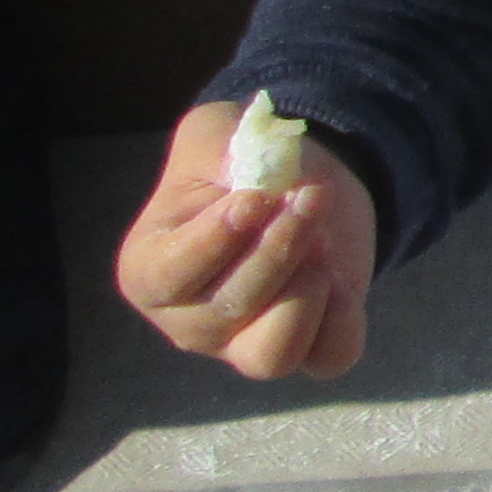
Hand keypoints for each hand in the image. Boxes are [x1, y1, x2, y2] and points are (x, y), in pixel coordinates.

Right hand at [117, 104, 376, 380]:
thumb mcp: (216, 133)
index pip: (171, 276)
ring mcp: (242, 345)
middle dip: (278, 248)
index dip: (218, 240)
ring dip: (306, 292)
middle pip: (228, 309)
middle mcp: (189, 321)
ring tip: (321, 239)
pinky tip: (342, 276)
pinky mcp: (306, 348)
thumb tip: (252, 176)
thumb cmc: (238, 163)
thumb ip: (219, 144)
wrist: (300, 184)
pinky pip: (327, 358)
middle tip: (309, 197)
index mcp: (148, 269)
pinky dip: (342, 319)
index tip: (258, 198)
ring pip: (272, 352)